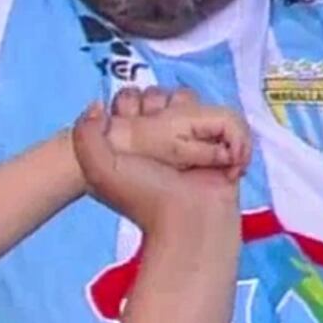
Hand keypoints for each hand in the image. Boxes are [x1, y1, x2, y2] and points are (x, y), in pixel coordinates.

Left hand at [75, 88, 247, 228]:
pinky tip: (224, 160)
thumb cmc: (142, 197)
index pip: (147, 98)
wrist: (186, 224)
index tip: (142, 122)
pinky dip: (235, 139)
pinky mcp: (227, 153)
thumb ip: (85, 133)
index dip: (144, 104)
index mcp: (141, 140)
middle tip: (176, 136)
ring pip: (210, 110)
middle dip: (180, 110)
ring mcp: (200, 145)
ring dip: (210, 125)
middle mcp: (171, 139)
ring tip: (203, 153)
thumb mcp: (99, 167)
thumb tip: (99, 105)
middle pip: (182, 98)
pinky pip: (236, 127)